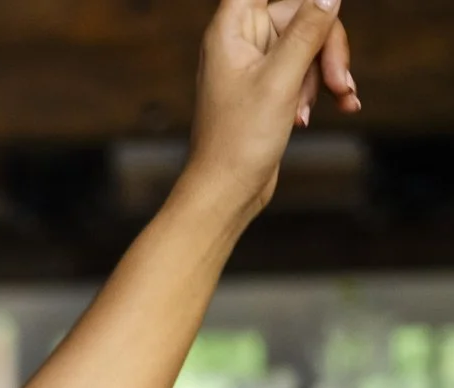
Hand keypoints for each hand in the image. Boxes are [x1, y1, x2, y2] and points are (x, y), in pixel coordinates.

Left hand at [183, 0, 356, 216]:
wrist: (227, 190)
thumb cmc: (239, 140)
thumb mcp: (281, 79)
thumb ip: (307, 30)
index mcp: (230, 30)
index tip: (320, 12)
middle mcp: (240, 41)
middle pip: (301, 13)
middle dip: (327, 47)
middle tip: (338, 83)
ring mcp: (255, 64)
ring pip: (309, 43)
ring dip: (328, 71)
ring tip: (339, 100)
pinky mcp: (269, 85)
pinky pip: (306, 68)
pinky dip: (322, 85)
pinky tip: (339, 106)